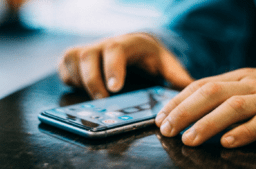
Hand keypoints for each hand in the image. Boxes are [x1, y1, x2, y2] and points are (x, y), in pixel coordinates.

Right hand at [58, 33, 192, 98]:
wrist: (131, 45)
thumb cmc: (147, 56)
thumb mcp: (164, 62)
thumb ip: (176, 75)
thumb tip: (191, 90)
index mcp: (127, 43)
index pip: (116, 50)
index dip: (113, 68)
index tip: (115, 89)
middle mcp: (104, 44)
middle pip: (88, 55)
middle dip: (92, 80)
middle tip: (103, 101)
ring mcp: (88, 50)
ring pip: (73, 60)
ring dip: (79, 80)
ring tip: (92, 97)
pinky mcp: (76, 58)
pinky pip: (65, 67)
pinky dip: (69, 79)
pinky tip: (81, 89)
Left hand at [155, 68, 255, 147]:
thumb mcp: (245, 87)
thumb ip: (222, 94)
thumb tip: (188, 109)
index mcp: (236, 77)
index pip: (199, 85)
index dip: (177, 101)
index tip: (160, 117)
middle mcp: (248, 83)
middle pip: (209, 93)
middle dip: (184, 111)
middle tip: (166, 129)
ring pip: (233, 106)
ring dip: (207, 123)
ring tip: (189, 140)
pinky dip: (245, 131)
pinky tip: (228, 143)